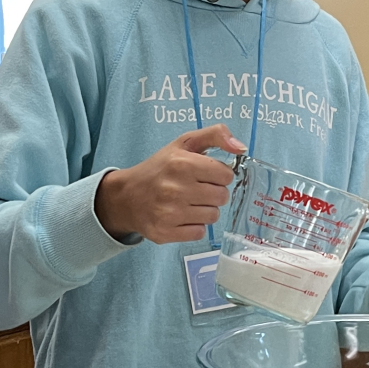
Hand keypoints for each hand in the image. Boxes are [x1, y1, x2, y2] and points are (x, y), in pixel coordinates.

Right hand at [94, 124, 244, 243]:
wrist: (127, 196)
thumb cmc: (160, 168)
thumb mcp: (184, 143)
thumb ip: (215, 135)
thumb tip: (241, 147)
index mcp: (181, 163)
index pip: (226, 175)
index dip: (219, 174)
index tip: (205, 174)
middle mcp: (175, 188)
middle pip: (222, 197)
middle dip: (213, 192)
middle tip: (196, 189)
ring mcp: (169, 213)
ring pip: (213, 216)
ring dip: (205, 210)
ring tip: (188, 202)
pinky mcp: (165, 232)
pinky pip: (199, 232)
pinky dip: (194, 225)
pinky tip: (181, 216)